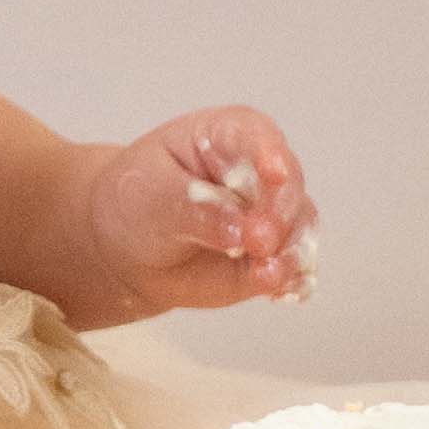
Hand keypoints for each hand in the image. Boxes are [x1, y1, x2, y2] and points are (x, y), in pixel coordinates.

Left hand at [83, 105, 315, 316]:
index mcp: (227, 136)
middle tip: (259, 242)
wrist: (128, 247)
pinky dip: (292, 279)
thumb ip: (194, 209)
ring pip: (300, 227)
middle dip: (278, 214)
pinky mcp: (274, 255)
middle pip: (288, 186)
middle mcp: (259, 172)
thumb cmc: (138, 201)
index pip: (257, 136)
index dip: (269, 154)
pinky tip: (278, 292)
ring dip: (289, 251)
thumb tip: (239, 230)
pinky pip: (295, 267)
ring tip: (265, 275)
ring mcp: (271, 214)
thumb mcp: (152, 195)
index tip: (274, 175)